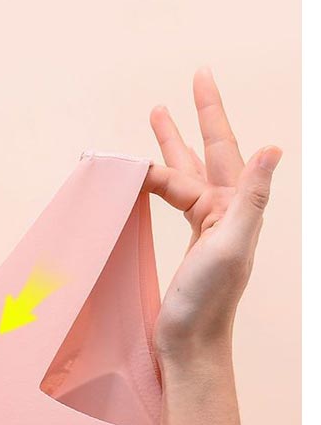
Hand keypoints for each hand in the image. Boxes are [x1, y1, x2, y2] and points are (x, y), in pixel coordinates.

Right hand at [143, 67, 281, 362]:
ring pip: (185, 175)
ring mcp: (206, 229)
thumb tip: (271, 149)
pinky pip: (174, 202)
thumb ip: (251, 198)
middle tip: (191, 82)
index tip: (192, 86)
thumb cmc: (209, 301)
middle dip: (196, 119)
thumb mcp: (231, 245)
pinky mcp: (189, 246)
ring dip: (172, 147)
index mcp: (233, 209)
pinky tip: (153, 179)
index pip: (214, 155)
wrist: (190, 343)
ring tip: (157, 118)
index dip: (201, 121)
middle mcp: (223, 213)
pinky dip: (161, 184)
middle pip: (207, 154)